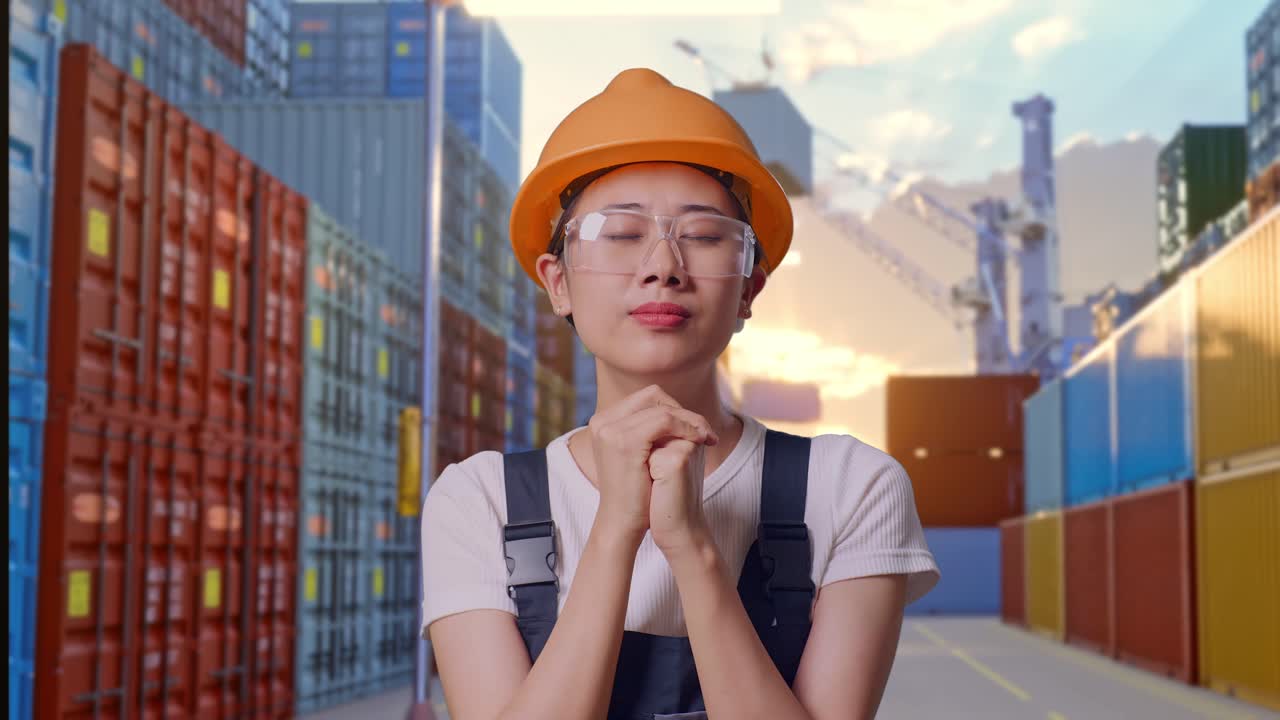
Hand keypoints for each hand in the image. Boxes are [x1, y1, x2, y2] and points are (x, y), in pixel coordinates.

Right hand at [587, 385, 718, 539]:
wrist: (623, 522)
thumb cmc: (636, 493)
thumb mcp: (640, 455)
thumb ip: (649, 432)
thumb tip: (677, 412)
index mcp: (604, 421)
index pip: (645, 398)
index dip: (673, 408)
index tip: (694, 427)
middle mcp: (602, 421)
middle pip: (652, 396)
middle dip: (682, 410)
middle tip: (704, 431)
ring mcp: (610, 429)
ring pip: (661, 407)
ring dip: (690, 419)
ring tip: (707, 437)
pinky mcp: (625, 441)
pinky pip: (664, 420)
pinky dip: (686, 426)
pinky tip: (699, 440)